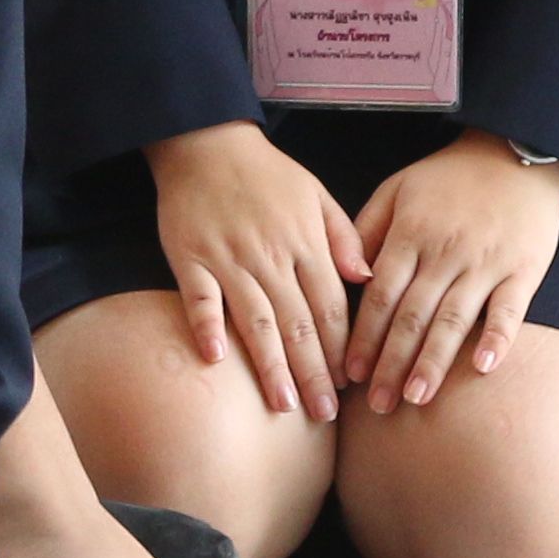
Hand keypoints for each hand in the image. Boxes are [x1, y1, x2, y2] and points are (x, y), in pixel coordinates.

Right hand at [146, 121, 368, 420]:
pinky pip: (200, 298)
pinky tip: (216, 359)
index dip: (342, 349)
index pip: (330, 308)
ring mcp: (228, 259)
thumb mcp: (316, 194)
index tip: (350, 386)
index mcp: (304, 243)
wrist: (206, 142)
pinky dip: (207, 327)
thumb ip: (343, 237)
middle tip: (324, 415)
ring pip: (256, 320)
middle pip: (298, 324)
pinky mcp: (190, 258)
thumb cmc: (266, 173)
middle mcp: (270, 257)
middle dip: (314, 373)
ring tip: (283, 404)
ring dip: (270, 365)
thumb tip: (367, 280)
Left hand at [344, 133, 558, 407]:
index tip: (350, 371)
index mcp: (410, 233)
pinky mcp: (523, 269)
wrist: (513, 152)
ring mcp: (484, 262)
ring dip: (433, 362)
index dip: (363, 336)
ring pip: (453, 319)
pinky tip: (484, 367)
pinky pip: (509, 310)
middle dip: (391, 363)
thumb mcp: (397, 189)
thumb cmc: (448, 177)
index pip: (379, 294)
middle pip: (411, 316)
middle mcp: (443, 252)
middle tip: (377, 404)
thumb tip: (347, 276)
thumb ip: (367, 229)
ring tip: (415, 397)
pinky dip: (497, 338)